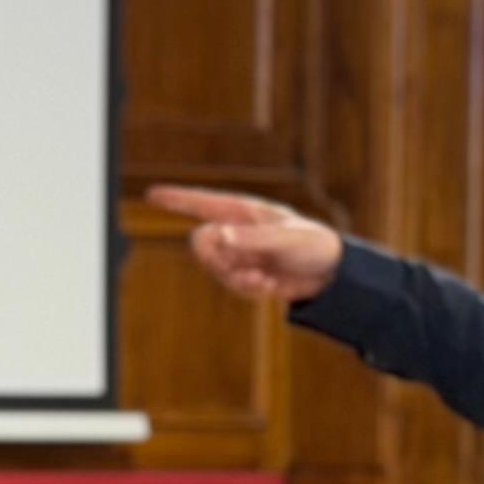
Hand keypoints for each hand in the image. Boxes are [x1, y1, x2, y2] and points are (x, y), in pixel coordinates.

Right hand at [148, 186, 342, 305]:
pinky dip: (248, 290)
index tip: (151, 194)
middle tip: (246, 268)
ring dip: (237, 278)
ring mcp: (241, 254)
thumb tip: (218, 237)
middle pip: (201, 244)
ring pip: (215, 269)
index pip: (202, 202)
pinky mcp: (247, 275)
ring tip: (265, 279)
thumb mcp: (285, 240)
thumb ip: (250, 239)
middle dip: (218, 261)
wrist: (333, 274)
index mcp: (245, 211)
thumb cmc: (314, 245)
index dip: (176, 199)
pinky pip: (232, 285)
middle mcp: (237, 231)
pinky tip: (269, 287)